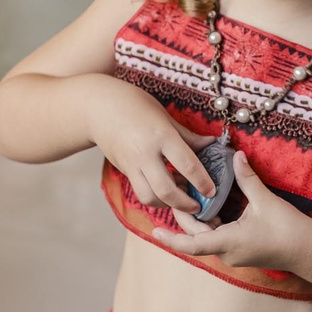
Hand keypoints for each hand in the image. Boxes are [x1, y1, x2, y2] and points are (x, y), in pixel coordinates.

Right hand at [88, 80, 216, 214]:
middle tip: (198, 206)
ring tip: (181, 199)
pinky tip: (165, 192)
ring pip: (150, 197)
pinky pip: (140, 191)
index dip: (202, 182)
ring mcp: (132, 164)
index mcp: (161, 135)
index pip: (187, 165)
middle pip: (166, 190)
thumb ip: (187, 136)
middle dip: (184, 204)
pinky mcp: (123, 171)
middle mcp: (145, 153)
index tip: (212, 191)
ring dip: (167, 204)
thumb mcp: (165, 116)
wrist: (100, 107)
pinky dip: (155, 197)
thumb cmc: (136, 106)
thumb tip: (211, 144)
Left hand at [152, 150, 311, 272]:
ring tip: (191, 196)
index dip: (171, 238)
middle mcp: (227, 252)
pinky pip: (219, 237)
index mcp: (228, 242)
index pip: (191, 243)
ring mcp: (234, 254)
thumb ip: (247, 178)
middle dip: (185, 216)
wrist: (309, 250)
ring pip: (207, 236)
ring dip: (200, 219)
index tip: (154, 230)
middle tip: (177, 194)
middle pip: (196, 236)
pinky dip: (213, 222)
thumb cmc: (288, 229)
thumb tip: (236, 155)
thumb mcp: (265, 201)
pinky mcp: (241, 251)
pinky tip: (213, 205)